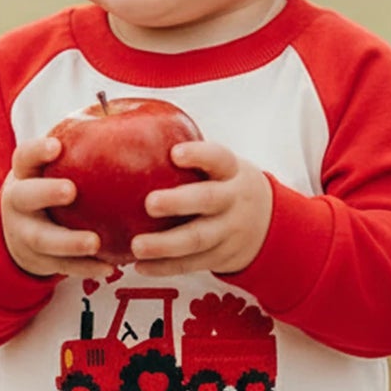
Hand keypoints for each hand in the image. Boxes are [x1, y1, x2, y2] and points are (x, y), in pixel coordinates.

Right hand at [0, 136, 115, 279]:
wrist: (19, 235)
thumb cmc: (51, 188)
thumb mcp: (54, 170)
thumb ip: (83, 150)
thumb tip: (137, 116)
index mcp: (23, 176)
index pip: (23, 158)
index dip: (37, 151)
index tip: (57, 146)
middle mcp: (19, 204)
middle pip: (25, 197)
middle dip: (45, 193)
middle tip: (71, 191)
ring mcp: (26, 234)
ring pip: (42, 240)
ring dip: (69, 241)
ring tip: (95, 242)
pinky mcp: (40, 260)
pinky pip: (63, 267)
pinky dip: (86, 268)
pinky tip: (112, 267)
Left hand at [130, 141, 271, 276]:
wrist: (267, 225)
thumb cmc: (223, 186)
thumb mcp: (219, 168)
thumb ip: (187, 157)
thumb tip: (123, 123)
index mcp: (231, 172)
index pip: (219, 158)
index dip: (199, 155)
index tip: (175, 153)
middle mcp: (233, 200)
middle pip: (208, 200)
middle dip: (179, 202)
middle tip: (150, 203)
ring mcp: (228, 231)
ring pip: (198, 239)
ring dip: (166, 245)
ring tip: (137, 246)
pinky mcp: (220, 256)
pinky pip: (191, 264)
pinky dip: (165, 267)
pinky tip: (140, 267)